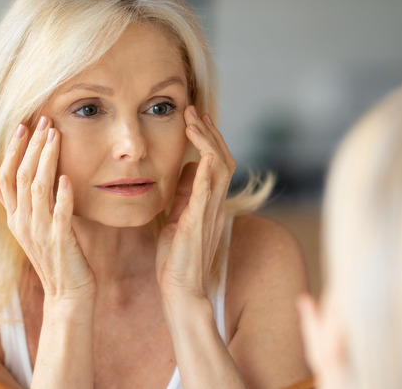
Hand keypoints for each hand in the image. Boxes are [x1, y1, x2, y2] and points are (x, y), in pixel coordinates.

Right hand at [0, 116, 95, 300]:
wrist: (66, 293)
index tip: (23, 126)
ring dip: (47, 160)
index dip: (13, 150)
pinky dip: (63, 195)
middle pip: (21, 177)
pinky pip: (60, 214)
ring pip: (38, 188)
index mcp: (14, 217)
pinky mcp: (59, 241)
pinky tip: (67, 177)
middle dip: (32, 146)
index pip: (6, 176)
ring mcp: (39, 232)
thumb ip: (10, 203)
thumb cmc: (52, 257)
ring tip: (55, 136)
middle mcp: (22, 222)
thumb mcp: (27, 228)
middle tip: (43, 121)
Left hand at [156, 106, 235, 302]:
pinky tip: (203, 156)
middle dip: (208, 133)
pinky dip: (206, 175)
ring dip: (207, 144)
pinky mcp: (196, 225)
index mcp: (211, 203)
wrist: (180, 290)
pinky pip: (206, 196)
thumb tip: (188, 167)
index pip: (217, 162)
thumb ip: (186, 193)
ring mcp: (209, 214)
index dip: (209, 138)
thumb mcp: (179, 216)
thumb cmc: (178, 257)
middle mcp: (216, 205)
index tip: (195, 117)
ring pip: (219, 170)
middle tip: (193, 110)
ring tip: (194, 123)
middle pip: (223, 159)